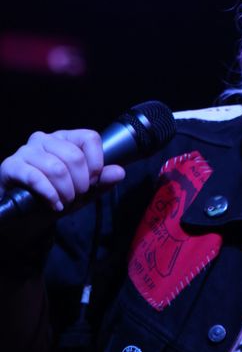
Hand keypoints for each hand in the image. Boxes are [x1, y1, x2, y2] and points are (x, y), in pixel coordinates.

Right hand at [0, 128, 124, 212]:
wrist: (28, 214)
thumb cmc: (56, 196)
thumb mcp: (84, 192)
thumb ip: (102, 181)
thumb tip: (120, 172)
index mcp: (65, 139)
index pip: (90, 138)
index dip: (96, 164)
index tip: (92, 182)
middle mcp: (44, 139)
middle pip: (75, 156)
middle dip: (81, 184)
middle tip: (77, 196)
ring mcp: (26, 151)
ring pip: (56, 168)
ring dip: (65, 192)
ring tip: (64, 202)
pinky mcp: (11, 166)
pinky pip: (35, 177)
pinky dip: (50, 194)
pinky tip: (54, 204)